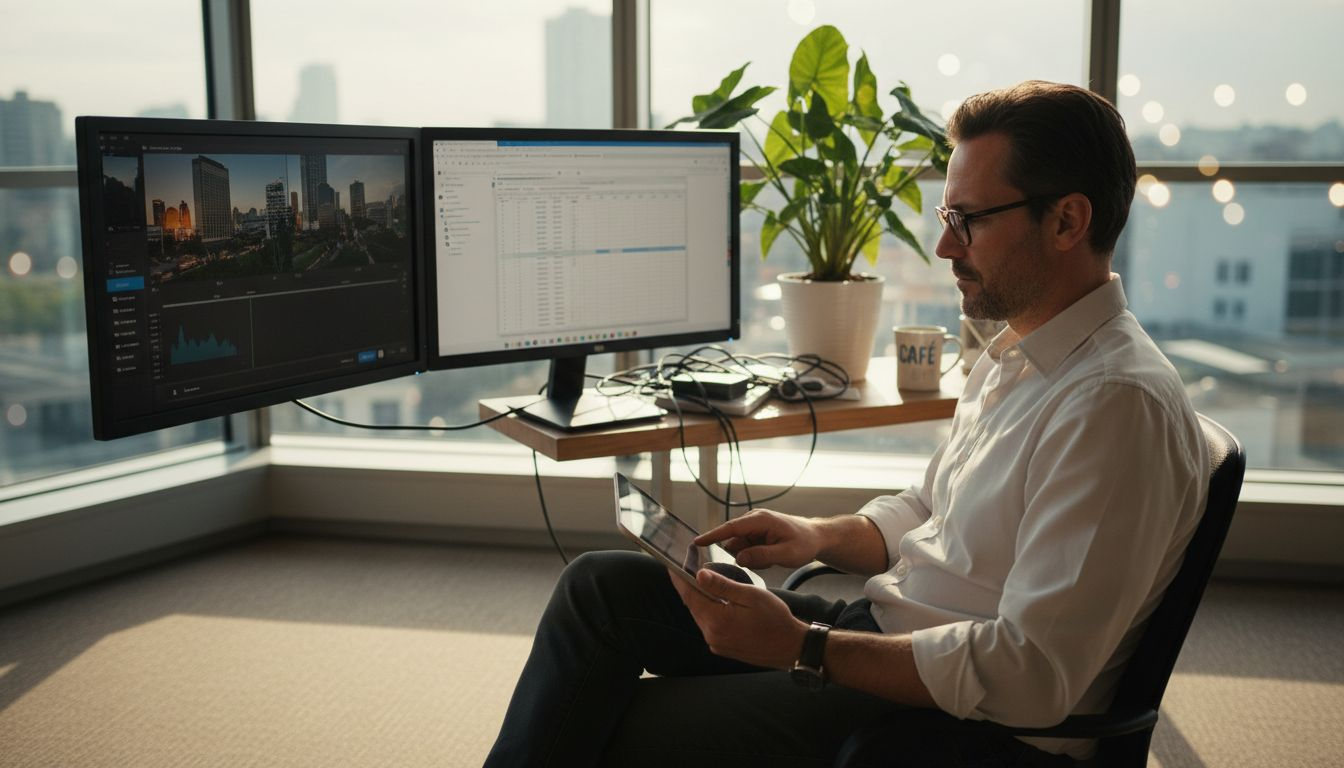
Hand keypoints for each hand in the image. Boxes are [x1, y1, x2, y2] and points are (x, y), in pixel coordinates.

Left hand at [669, 568, 807, 669]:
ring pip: (700, 616)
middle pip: (692, 606)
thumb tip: (699, 574)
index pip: (689, 596)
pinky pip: (709, 625)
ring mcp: (717, 644)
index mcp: (717, 621)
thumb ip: (723, 586)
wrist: (791, 647)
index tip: (670, 565)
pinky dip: (708, 611)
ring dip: (699, 599)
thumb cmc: (776, 620)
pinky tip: (714, 600)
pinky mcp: (723, 647)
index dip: (678, 579)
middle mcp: (712, 635)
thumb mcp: (751, 596)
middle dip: (688, 587)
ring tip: (700, 581)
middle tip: (686, 568)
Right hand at [694, 509, 820, 568]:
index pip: (730, 528)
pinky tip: (770, 557)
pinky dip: (755, 557)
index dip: (712, 536)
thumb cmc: (804, 543)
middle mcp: (753, 520)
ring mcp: (753, 527)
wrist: (815, 537)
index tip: (696, 542)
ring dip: (751, 557)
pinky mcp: (755, 534)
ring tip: (771, 558)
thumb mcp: (787, 554)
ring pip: (739, 548)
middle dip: (743, 555)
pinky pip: (746, 550)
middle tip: (765, 561)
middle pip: (733, 541)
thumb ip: (762, 556)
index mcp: (760, 520)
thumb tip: (739, 558)